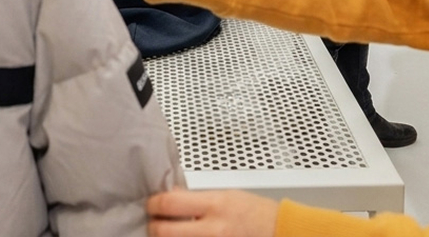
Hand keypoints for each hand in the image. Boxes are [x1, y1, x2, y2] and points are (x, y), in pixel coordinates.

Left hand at [147, 188, 278, 236]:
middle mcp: (211, 229)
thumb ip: (198, 198)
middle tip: (153, 223)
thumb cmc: (255, 212)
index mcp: (215, 205)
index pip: (170, 202)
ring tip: (168, 232)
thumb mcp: (227, 196)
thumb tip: (172, 197)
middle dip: (154, 227)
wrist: (278, 230)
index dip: (154, 203)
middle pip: (164, 232)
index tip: (150, 204)